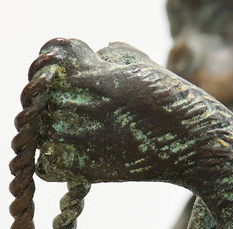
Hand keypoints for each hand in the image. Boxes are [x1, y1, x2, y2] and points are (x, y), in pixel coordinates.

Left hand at [34, 38, 232, 202]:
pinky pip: (45, 164)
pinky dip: (53, 161)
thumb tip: (88, 56)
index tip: (63, 71)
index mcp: (94, 75)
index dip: (53, 63)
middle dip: (53, 98)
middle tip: (75, 106)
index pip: (49, 59)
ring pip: (41, 131)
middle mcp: (82, 106)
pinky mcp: (82, 169)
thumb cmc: (170, 98)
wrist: (192, 143)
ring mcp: (79, 139)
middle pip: (41, 97)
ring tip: (79, 130)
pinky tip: (73, 153)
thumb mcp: (141, 64)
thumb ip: (110, 56)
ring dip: (52, 130)